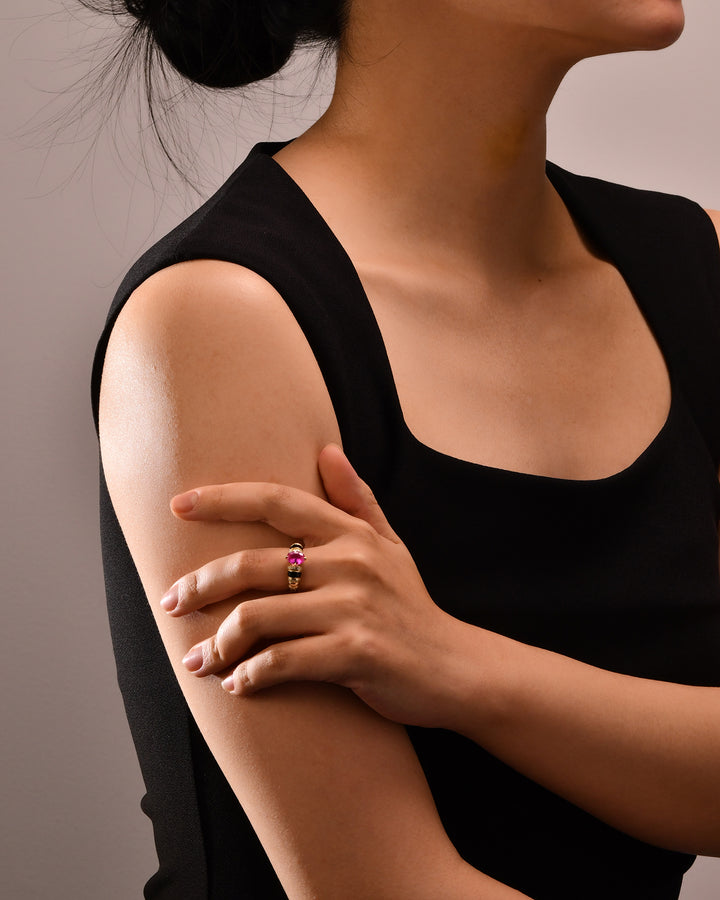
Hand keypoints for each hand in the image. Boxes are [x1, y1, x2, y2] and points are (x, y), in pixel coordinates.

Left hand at [162, 444, 473, 728]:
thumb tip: (327, 449)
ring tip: (196, 661)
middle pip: (251, 564)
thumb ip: (356, 499)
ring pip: (256, 617)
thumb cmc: (412, 605)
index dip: (221, 499)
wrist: (456, 666)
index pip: (275, 501)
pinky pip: (282, 662)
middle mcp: (351, 563)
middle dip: (199, 585)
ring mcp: (354, 608)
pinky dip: (248, 676)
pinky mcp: (356, 653)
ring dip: (215, 644)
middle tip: (171, 604)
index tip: (177, 505)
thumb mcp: (390, 545)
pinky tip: (236, 684)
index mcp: (351, 534)